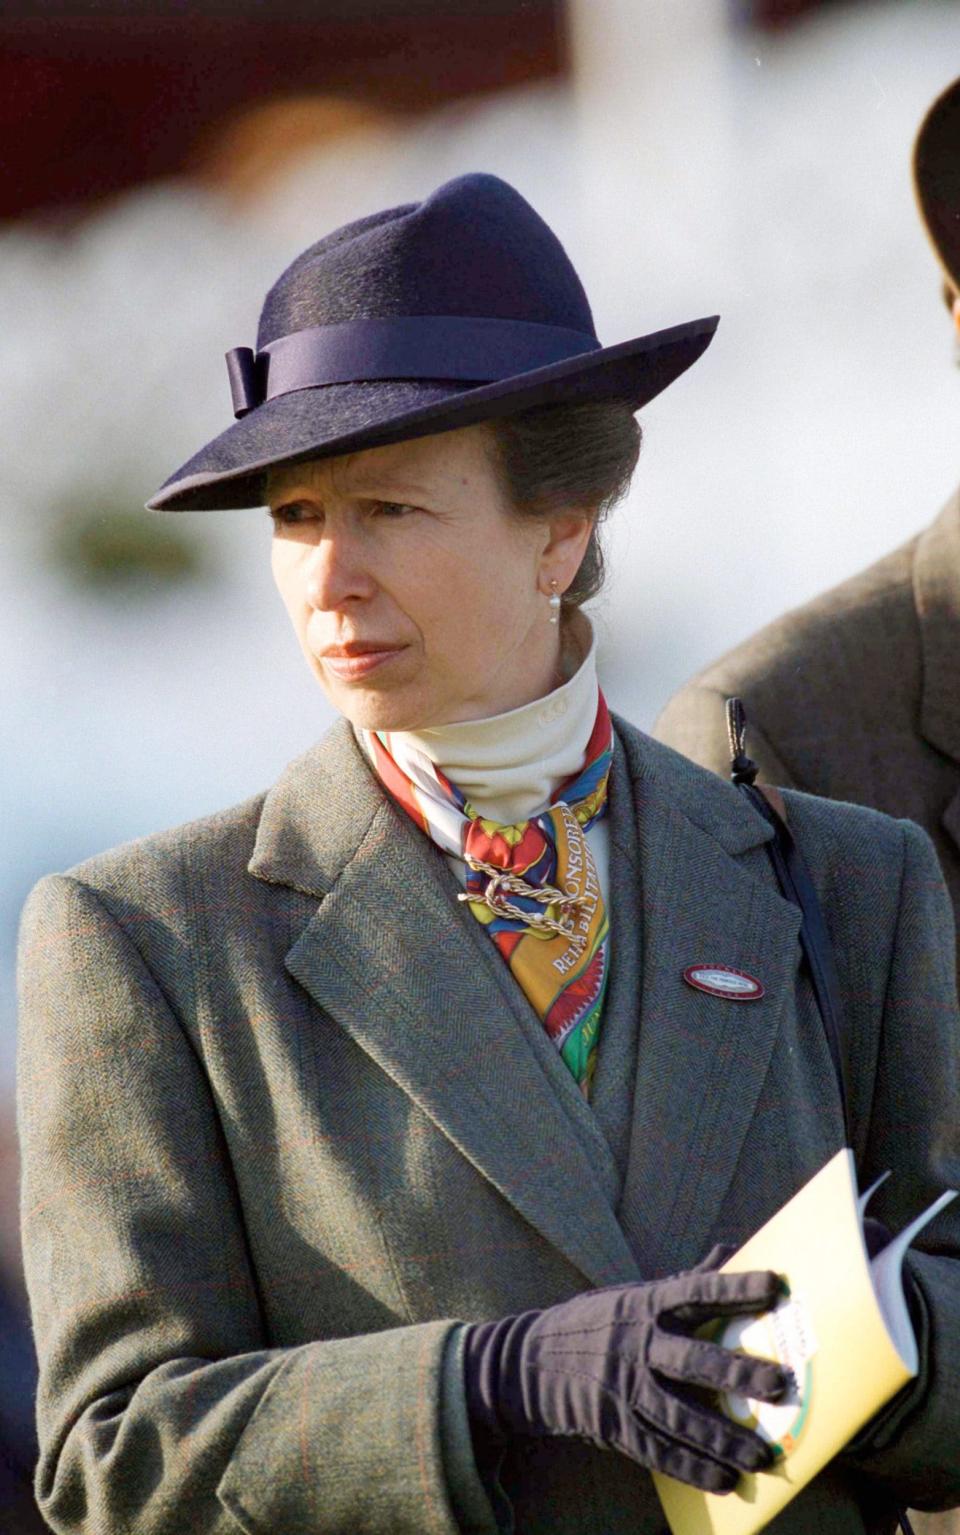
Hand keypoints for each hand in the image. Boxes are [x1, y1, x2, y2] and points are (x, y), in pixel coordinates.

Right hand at [463, 1265, 786, 1493]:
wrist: (528, 1362)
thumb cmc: (593, 1322)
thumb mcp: (632, 1294)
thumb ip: (684, 1281)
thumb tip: (731, 1246)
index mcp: (645, 1304)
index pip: (697, 1291)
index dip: (736, 1287)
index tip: (776, 1285)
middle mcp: (636, 1344)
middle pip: (693, 1360)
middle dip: (738, 1374)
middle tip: (780, 1385)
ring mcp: (624, 1387)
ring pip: (681, 1416)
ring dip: (724, 1438)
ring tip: (763, 1454)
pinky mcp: (614, 1424)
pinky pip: (658, 1451)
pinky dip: (692, 1467)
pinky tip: (725, 1480)